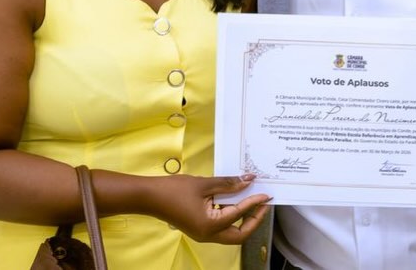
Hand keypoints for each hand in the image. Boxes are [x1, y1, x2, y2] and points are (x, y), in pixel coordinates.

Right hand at [154, 174, 270, 243]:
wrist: (149, 197)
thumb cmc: (174, 190)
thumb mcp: (205, 184)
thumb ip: (228, 183)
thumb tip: (248, 181)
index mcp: (210, 225)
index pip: (239, 214)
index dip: (254, 203)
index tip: (266, 194)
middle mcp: (208, 235)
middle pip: (239, 235)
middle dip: (254, 221)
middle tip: (263, 205)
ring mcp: (203, 234)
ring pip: (230, 233)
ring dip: (243, 219)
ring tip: (252, 201)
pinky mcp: (199, 228)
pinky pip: (221, 227)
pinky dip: (231, 216)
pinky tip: (234, 201)